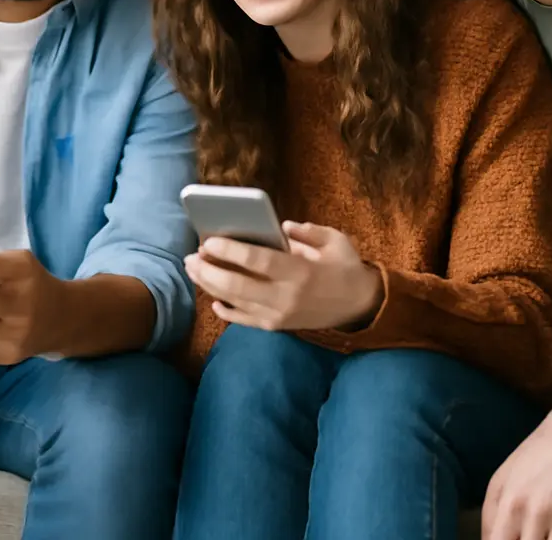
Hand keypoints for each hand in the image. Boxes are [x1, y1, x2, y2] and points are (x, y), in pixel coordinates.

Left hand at [184, 220, 383, 331]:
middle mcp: (286, 296)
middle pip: (238, 285)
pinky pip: (245, 321)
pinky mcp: (278, 326)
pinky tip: (213, 299)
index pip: (258, 261)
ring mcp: (280, 315)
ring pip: (236, 303)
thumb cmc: (345, 267)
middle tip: (191, 256)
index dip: (230, 251)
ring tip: (193, 270)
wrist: (360, 307)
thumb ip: (308, 231)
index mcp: (300, 271)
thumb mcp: (335, 240)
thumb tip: (281, 226)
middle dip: (209, 270)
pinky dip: (227, 311)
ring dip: (210, 286)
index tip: (208, 240)